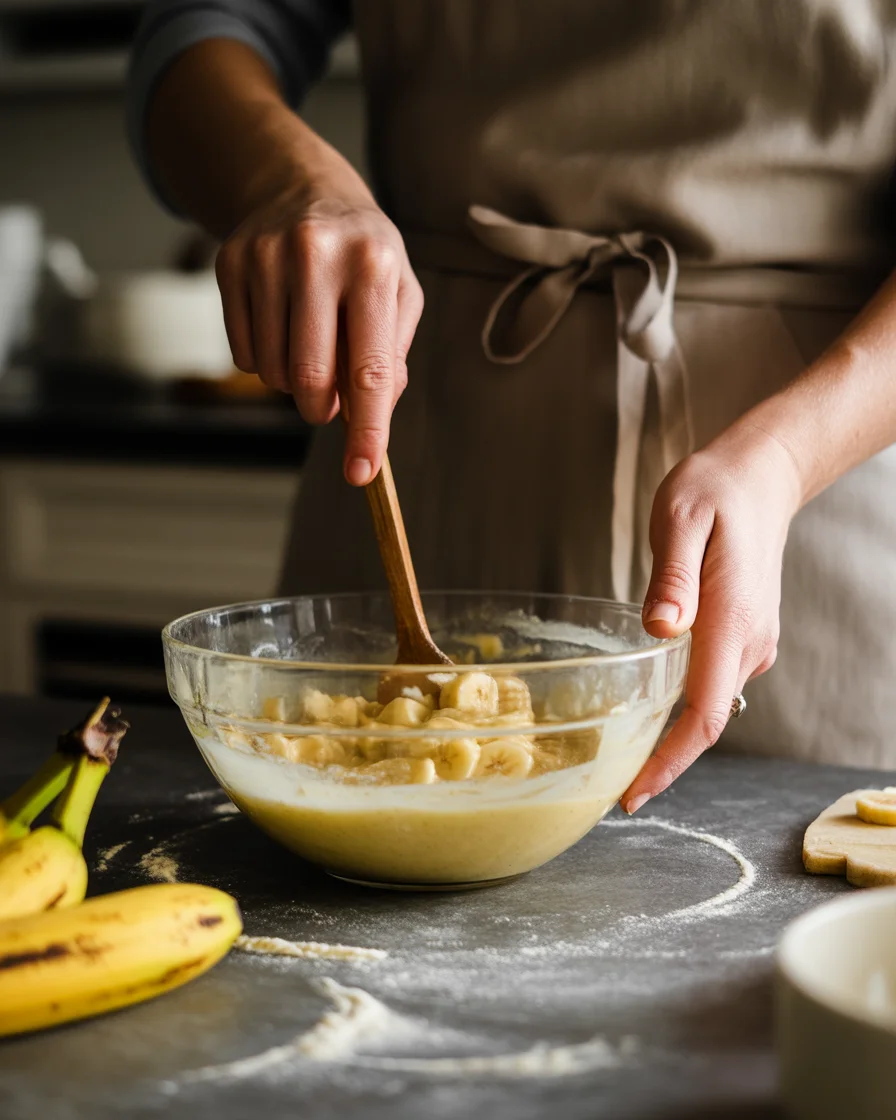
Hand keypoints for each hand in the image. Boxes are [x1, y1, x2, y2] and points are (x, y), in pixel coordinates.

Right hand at [215, 177, 422, 485]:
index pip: (369, 369)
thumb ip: (392, 355)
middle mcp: (317, 255)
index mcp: (373, 266)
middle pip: (310, 378)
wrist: (304, 189)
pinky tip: (280, 328)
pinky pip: (242, 353)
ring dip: (292, 383)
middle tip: (328, 400)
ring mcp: (266, 256)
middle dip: (320, 408)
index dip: (366, 429)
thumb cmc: (364, 257)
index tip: (361, 473)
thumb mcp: (399, 295)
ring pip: (272, 371)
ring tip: (308, 347)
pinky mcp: (229, 262)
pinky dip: (264, 360)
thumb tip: (375, 409)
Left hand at [621, 425, 803, 812]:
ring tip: (617, 758)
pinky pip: (710, 684)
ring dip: (668, 737)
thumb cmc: (714, 491)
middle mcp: (748, 642)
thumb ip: (671, 577)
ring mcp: (750, 642)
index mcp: (731, 620)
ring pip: (707, 706)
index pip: (703, 713)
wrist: (759, 478)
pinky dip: (679, 707)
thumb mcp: (681, 519)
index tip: (633, 794)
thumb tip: (660, 630)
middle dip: (661, 761)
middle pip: (705, 723)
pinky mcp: (742, 636)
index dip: (668, 761)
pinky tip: (646, 711)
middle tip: (609, 788)